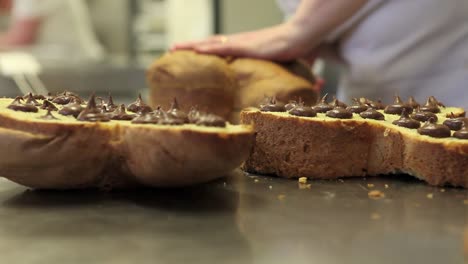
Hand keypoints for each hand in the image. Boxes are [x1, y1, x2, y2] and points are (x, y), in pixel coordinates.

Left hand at [171, 22, 319, 61]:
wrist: (302, 35)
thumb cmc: (291, 47)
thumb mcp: (276, 61)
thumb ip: (273, 71)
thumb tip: (282, 83)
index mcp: (243, 46)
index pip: (218, 46)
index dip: (202, 49)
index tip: (187, 52)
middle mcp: (239, 42)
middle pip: (209, 43)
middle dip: (189, 46)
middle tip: (171, 48)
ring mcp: (242, 43)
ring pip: (212, 43)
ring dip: (192, 46)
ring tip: (175, 48)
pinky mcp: (248, 46)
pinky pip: (224, 47)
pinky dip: (209, 49)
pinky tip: (196, 50)